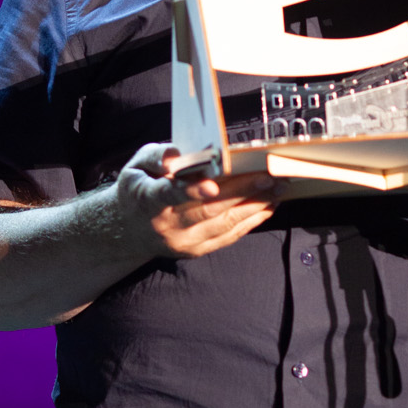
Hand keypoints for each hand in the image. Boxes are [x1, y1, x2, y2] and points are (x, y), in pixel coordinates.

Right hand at [116, 144, 278, 259]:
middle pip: (208, 209)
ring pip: (224, 224)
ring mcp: (184, 241)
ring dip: (255, 205)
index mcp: (148, 200)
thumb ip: (155, 156)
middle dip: (242, 191)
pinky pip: (229, 236)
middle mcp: (167, 224)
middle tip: (268, 175)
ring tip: (278, 187)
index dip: (190, 191)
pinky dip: (251, 220)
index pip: (169, 194)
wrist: (129, 231)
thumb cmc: (138, 189)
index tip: (212, 184)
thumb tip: (175, 157)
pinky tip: (268, 205)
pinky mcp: (198, 251)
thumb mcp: (136, 165)